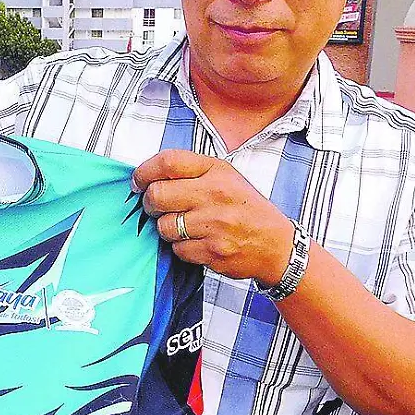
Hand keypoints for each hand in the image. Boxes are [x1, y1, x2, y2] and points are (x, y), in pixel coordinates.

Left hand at [132, 149, 294, 284]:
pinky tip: (198, 242)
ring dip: (167, 229)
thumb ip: (191, 172)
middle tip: (156, 208)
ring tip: (185, 227)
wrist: (276, 245)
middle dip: (149, 204)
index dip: (144, 172)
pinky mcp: (213, 251)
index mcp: (217, 171)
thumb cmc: (245, 209)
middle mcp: (216, 194)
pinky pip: (177, 249)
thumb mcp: (226, 177)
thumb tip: (148, 177)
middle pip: (157, 195)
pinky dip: (181, 248)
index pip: (168, 162)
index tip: (137, 182)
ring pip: (164, 226)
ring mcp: (215, 224)